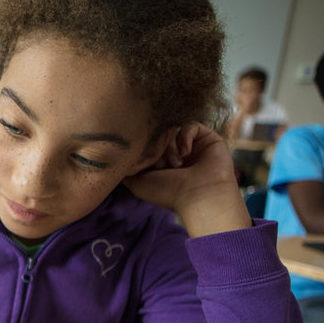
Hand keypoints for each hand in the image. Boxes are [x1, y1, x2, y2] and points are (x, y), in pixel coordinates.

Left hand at [123, 122, 248, 237]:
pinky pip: (191, 125)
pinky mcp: (207, 138)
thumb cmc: (168, 193)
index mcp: (161, 164)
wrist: (200, 197)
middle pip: (159, 135)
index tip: (145, 165)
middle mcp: (177, 154)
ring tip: (176, 164)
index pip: (147, 144)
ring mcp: (192, 146)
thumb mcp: (137, 183)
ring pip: (173, 130)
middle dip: (157, 148)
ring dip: (170, 146)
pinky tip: (185, 153)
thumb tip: (116, 157)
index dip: (143, 150)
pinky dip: (184, 137)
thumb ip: (126, 170)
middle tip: (161, 166)